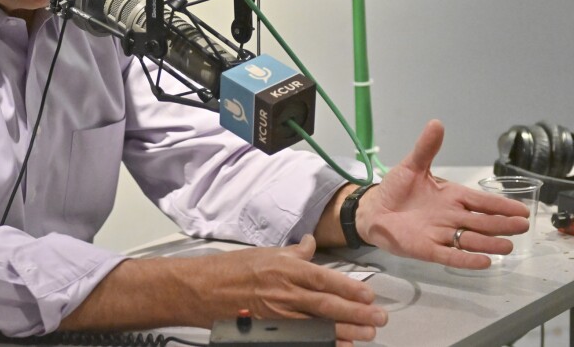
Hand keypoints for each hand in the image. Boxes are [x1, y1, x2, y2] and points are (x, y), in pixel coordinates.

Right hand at [202, 235, 385, 346]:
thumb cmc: (230, 268)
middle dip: (356, 312)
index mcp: (284, 268)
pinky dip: (322, 343)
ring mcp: (277, 314)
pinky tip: (339, 346)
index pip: (324, 278)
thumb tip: (311, 243)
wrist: (201, 288)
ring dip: (346, 330)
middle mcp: (284, 291)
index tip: (370, 294)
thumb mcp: (264, 253)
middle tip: (380, 318)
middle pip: (327, 304)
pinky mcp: (270, 330)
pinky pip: (302, 338)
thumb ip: (293, 252)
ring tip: (367, 334)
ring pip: (319, 324)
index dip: (350, 287)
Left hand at [357, 120, 529, 268]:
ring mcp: (441, 234)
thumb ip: (426, 148)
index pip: (481, 202)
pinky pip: (450, 256)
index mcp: (452, 197)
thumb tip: (436, 123)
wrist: (374, 209)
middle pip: (481, 222)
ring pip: (470, 240)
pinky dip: (466, 260)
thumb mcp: (412, 166)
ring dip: (489, 243)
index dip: (501, 206)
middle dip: (501, 224)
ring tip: (508, 246)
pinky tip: (484, 262)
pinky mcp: (427, 249)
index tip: (522, 210)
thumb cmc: (396, 189)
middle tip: (522, 226)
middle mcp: (451, 217)